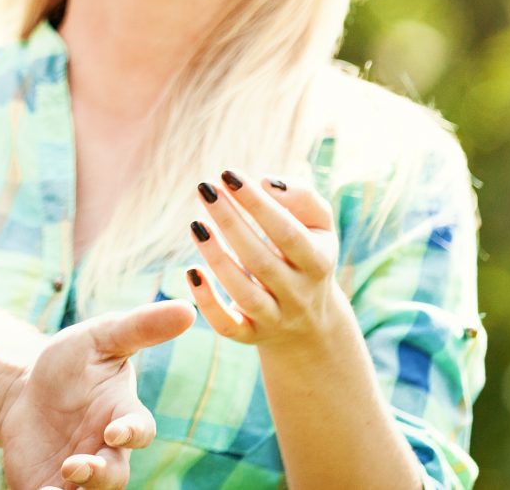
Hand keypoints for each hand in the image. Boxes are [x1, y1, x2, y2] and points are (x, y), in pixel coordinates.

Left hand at [0, 301, 194, 489]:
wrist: (24, 391)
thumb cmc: (72, 362)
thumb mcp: (100, 337)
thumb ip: (141, 326)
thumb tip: (188, 307)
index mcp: (122, 416)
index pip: (140, 431)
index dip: (131, 433)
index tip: (113, 430)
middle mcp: (106, 451)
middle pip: (116, 476)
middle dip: (99, 475)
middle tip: (76, 466)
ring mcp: (81, 474)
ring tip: (55, 488)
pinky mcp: (50, 486)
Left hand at [184, 172, 342, 349]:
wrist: (311, 322)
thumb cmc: (307, 254)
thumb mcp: (319, 226)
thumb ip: (302, 197)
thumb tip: (266, 183)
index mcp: (318, 263)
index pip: (287, 232)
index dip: (257, 204)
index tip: (228, 174)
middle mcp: (298, 294)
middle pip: (260, 260)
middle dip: (230, 221)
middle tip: (204, 188)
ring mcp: (275, 318)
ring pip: (243, 293)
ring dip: (216, 258)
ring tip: (196, 224)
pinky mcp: (250, 335)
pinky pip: (227, 326)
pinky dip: (207, 303)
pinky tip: (191, 272)